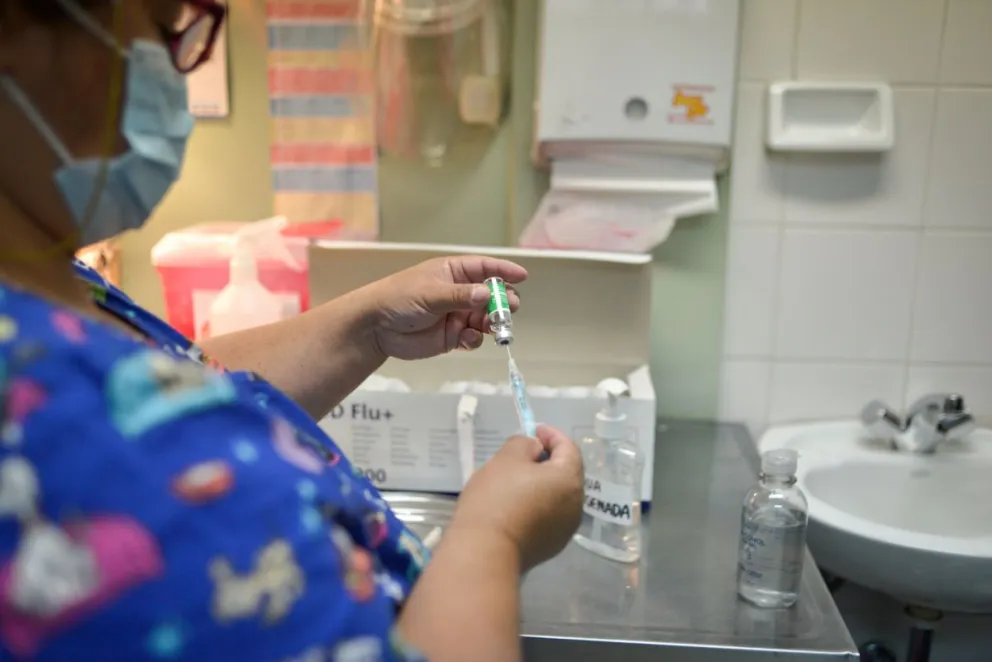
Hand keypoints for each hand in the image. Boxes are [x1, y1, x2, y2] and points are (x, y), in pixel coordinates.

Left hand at [367, 256, 525, 360]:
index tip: (522, 275)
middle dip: (502, 301)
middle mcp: (459, 293)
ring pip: (485, 319)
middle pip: (490, 296)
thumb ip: (460, 296)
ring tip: (494, 327)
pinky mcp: (452, 337)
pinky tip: (468, 339)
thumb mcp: (430, 293)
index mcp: (453, 273)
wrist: (376, 327)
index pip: (483, 268)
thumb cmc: (400, 298)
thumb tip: (488, 294)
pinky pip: (473, 338)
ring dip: (492, 323)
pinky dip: (475, 340)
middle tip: (510, 308)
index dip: (503, 271)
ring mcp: (457, 315)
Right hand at [451, 425, 583, 570]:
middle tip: (527, 452)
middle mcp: (576, 505)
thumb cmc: (497, 498)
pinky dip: (539, 503)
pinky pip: (550, 515)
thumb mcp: (507, 458)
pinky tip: (519, 504)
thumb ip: (525, 444)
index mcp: (569, 480)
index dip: (552, 435)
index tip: (534, 429)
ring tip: (520, 479)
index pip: (568, 448)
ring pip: (559, 496)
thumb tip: (535, 449)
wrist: (486, 550)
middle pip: (567, 473)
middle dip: (550, 459)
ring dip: (545, 483)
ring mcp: (566, 529)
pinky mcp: (552, 546)